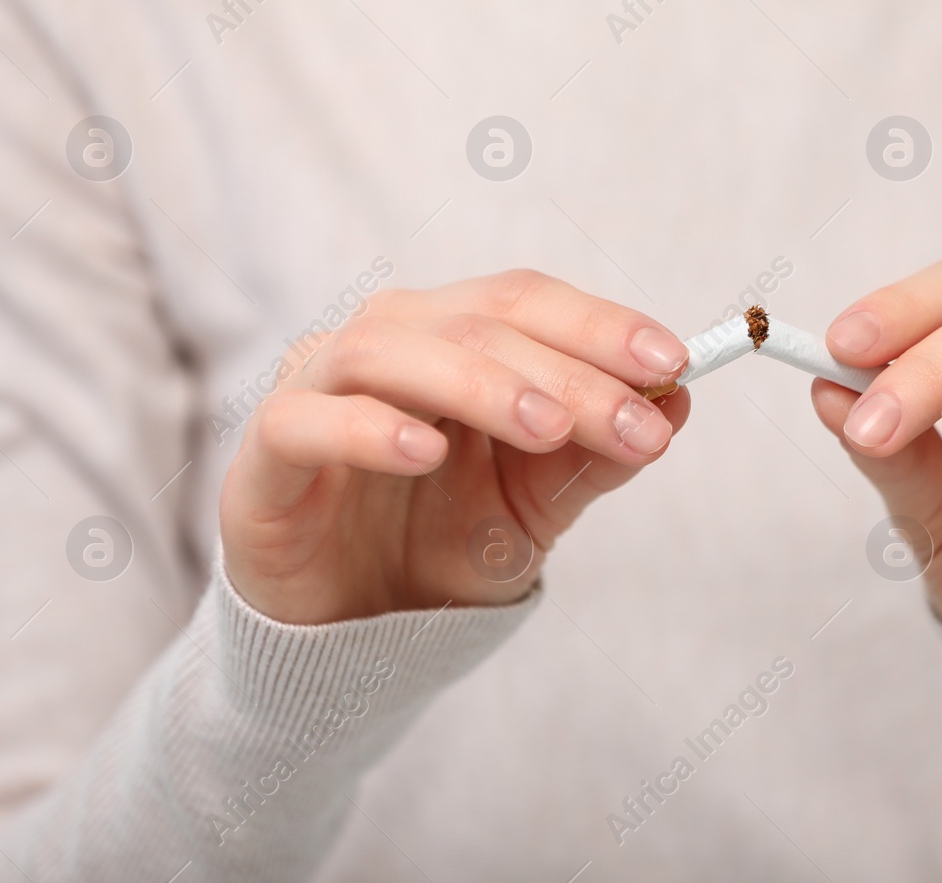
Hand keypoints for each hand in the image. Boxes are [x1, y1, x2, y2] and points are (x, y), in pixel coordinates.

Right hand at [219, 270, 689, 623]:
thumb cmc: (441, 550)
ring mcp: (313, 392)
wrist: (351, 641)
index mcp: (449, 339)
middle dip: (565, 369)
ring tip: (545, 428)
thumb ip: (594, 454)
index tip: (674, 361)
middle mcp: (383, 345)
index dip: (599, 324)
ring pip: (389, 350)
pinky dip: (367, 428)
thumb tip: (678, 400)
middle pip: (473, 321)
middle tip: (632, 420)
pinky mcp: (263, 458)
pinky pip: (304, 421)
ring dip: (479, 382)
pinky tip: (426, 452)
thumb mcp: (537, 508)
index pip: (524, 301)